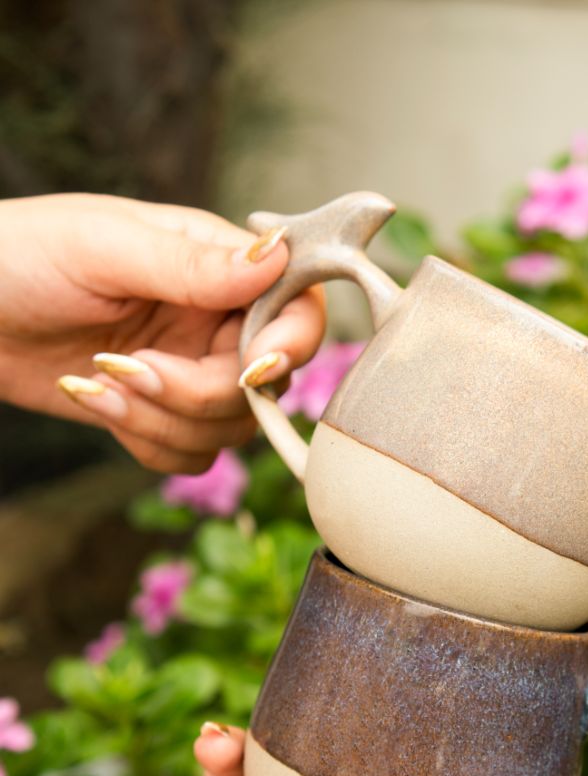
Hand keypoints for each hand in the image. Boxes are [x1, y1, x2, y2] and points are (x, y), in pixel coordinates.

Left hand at [0, 194, 324, 471]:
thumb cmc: (21, 256)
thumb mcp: (105, 249)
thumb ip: (193, 265)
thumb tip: (275, 258)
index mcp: (218, 265)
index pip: (299, 309)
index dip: (290, 346)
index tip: (250, 369)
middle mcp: (217, 321)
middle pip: (264, 387)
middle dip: (196, 392)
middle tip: (130, 368)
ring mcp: (192, 369)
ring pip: (229, 430)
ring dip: (161, 419)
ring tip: (98, 381)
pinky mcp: (162, 412)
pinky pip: (191, 454)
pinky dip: (147, 442)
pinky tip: (97, 402)